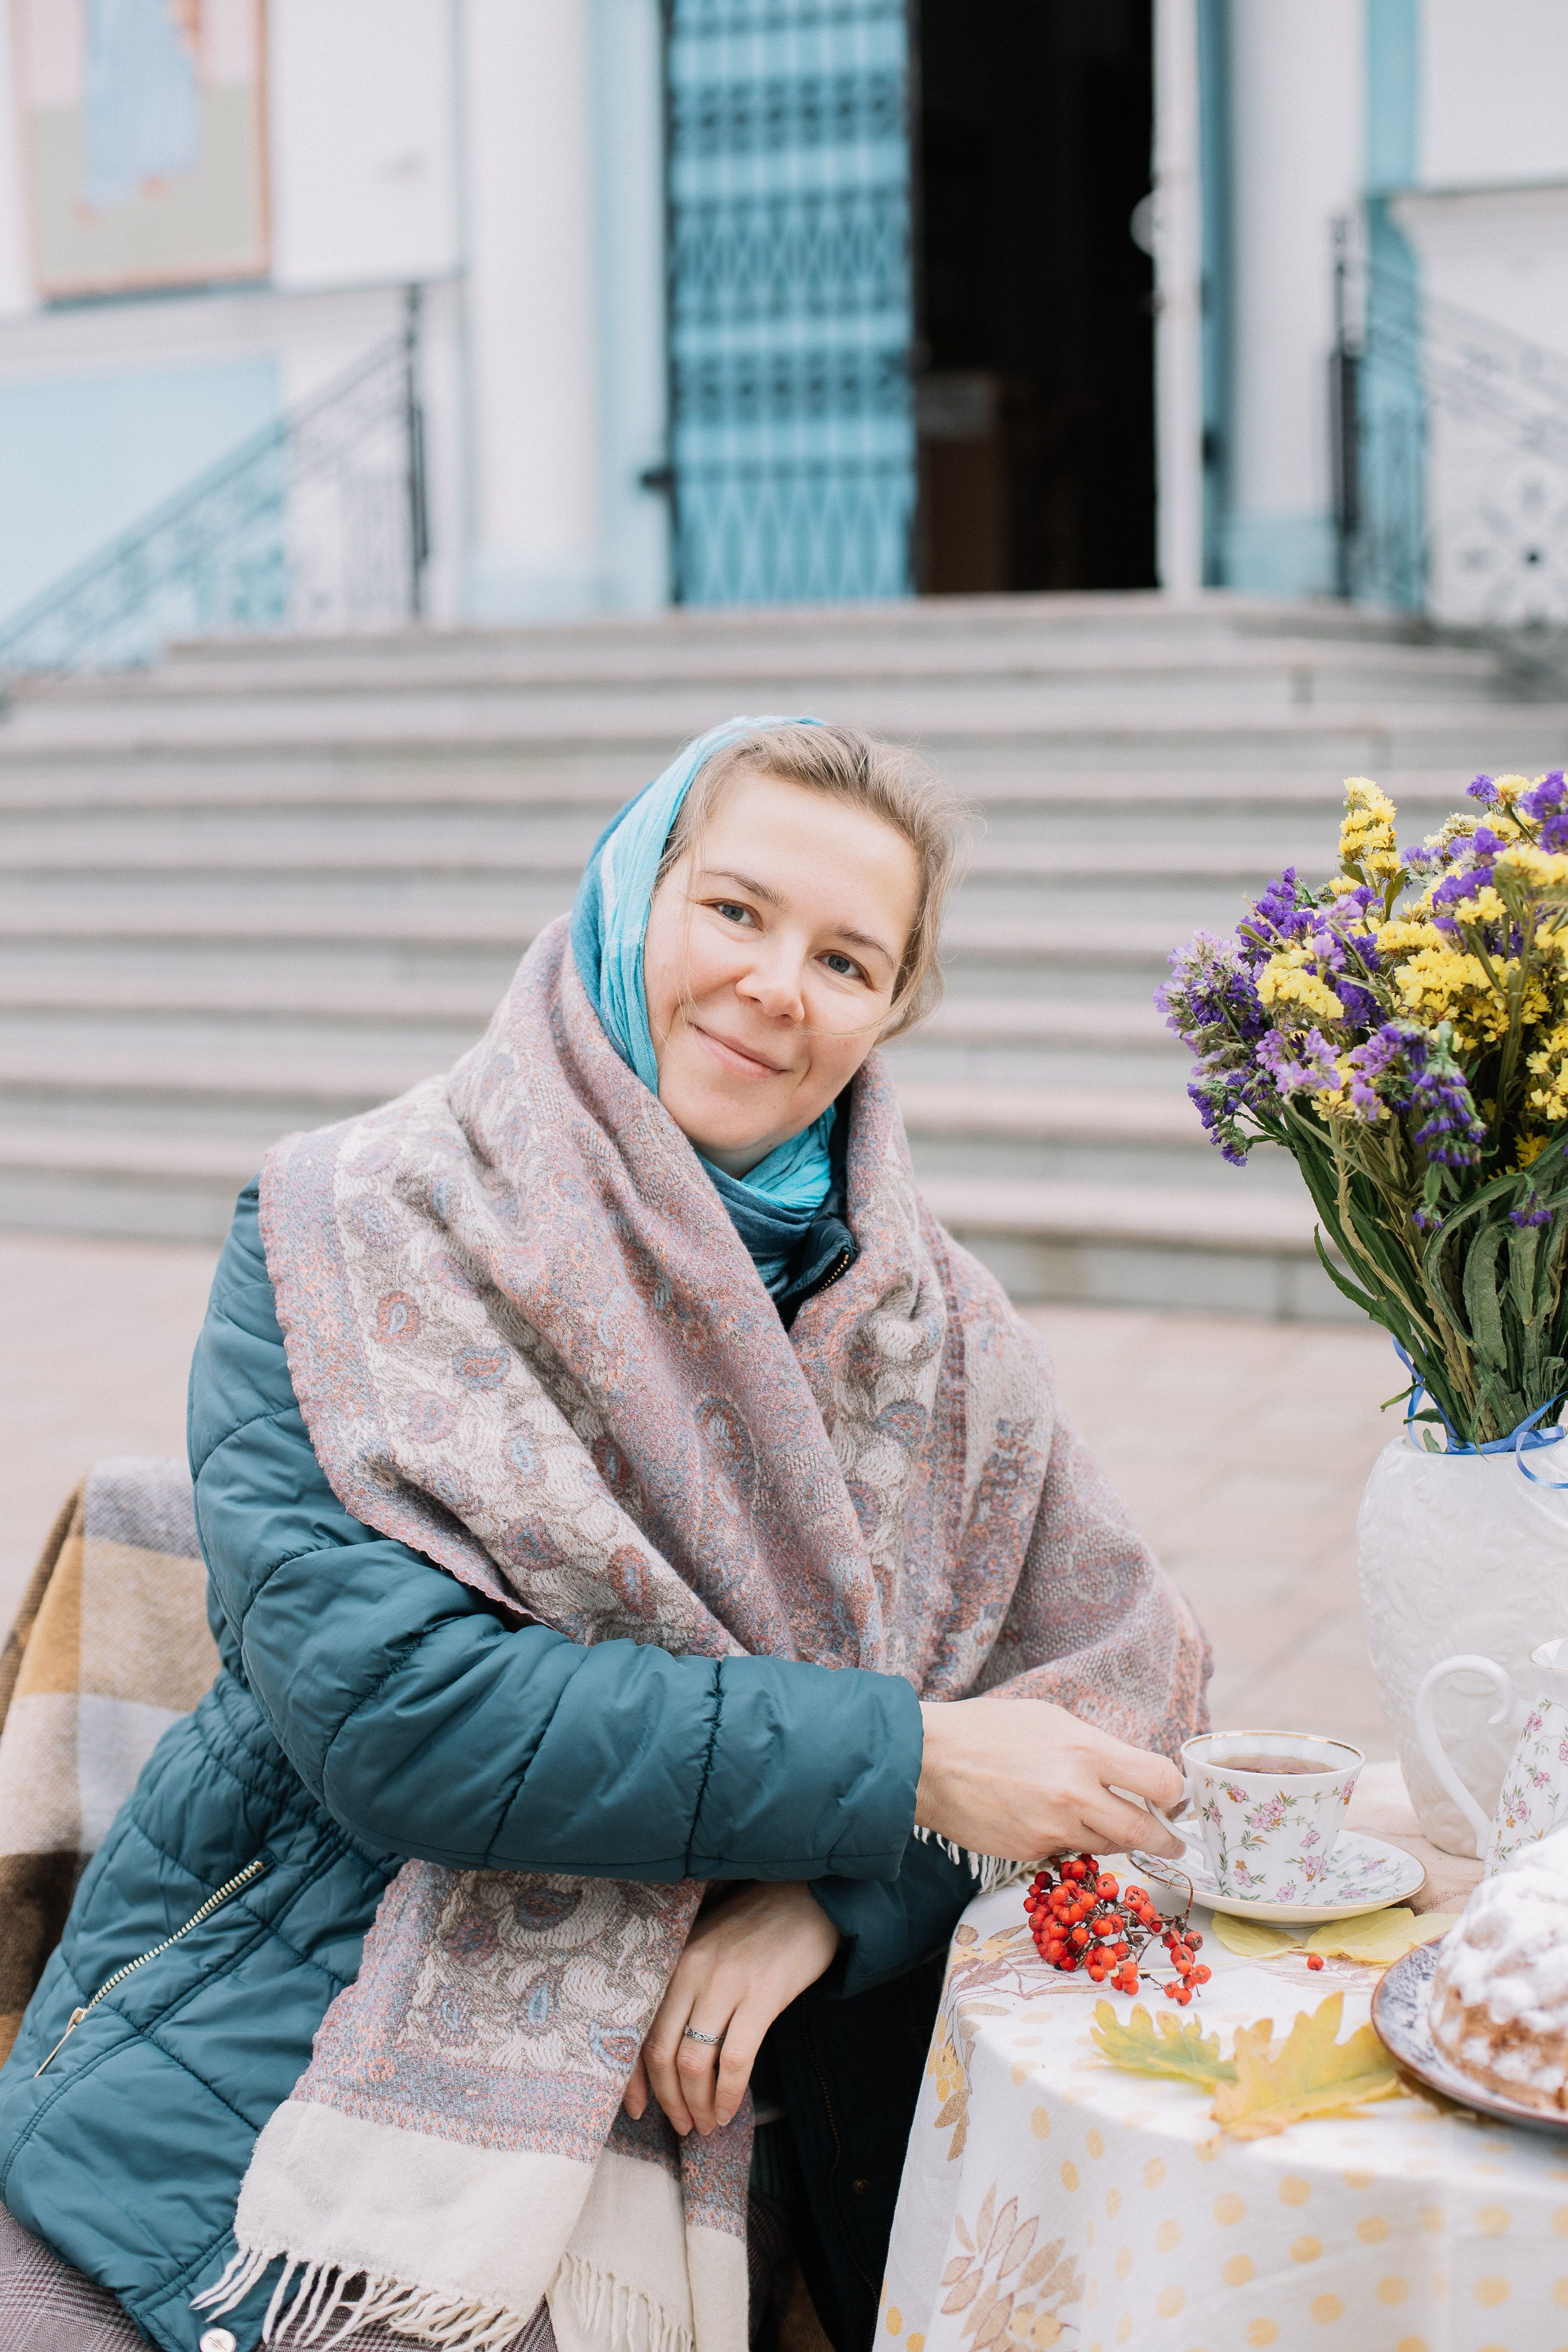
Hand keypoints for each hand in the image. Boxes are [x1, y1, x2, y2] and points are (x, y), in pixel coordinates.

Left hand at [623, 1881, 839, 2137]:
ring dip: (698, 2104)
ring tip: (707, 2123)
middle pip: (662, 2053)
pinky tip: (730, 2110)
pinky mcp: (762, 1996)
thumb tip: (671, 2046)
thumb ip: (686, 1981)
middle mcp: (692, 1971)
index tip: (636, 2109)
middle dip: (668, 2100)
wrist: (809, 1897)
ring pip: (694, 2062)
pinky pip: (735, 2060)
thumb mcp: (709, 1942)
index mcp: (675, 1959)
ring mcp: (726, 1983)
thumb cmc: (758, 1923)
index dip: (634, 2077)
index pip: (640, 2028)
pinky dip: (728, 2094)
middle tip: (682, 2125)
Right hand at [916, 1697, 1185, 1862]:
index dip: (1174, 1792)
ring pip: (1107, 1845)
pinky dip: (1068, 1839)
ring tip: (1096, 1817)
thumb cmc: (987, 1729)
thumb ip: (1095, 1747)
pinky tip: (1046, 1818)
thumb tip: (1128, 1771)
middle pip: (1145, 1832)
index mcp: (1087, 1752)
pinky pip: (1067, 1850)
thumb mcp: (1051, 1719)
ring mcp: (1053, 1831)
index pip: (1160, 1782)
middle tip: (1171, 1841)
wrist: (927, 1762)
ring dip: (1111, 1836)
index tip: (1173, 1797)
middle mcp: (1077, 1796)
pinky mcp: (1031, 1852)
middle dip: (1164, 1839)